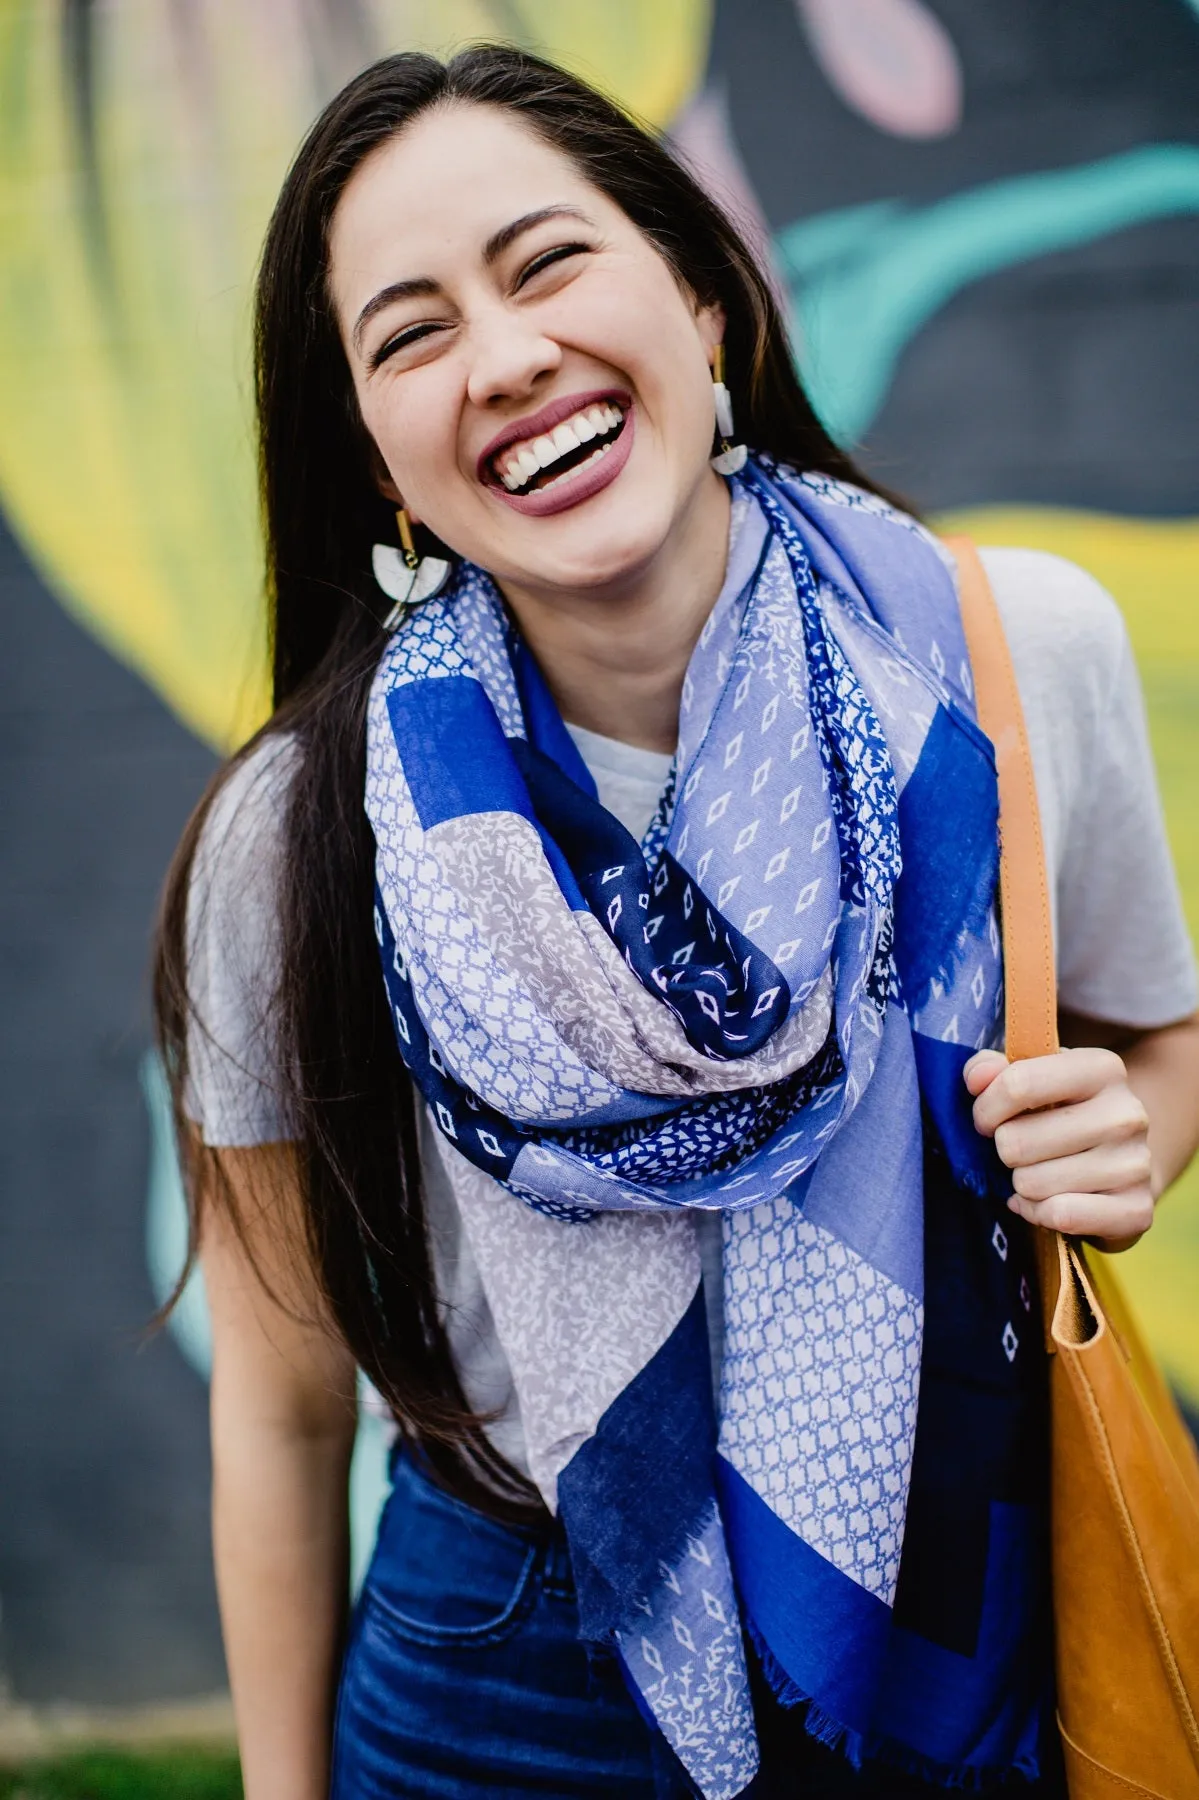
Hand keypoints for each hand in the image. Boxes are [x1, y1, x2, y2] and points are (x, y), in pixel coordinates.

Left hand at [964, 1047, 1154, 1251]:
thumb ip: (993, 1070)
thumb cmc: (1062, 1114)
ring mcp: (1136, 1164)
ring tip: (1039, 1173)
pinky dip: (1038, 1213)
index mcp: (1103, 1069)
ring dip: (1021, 1184)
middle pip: (1015, 1142)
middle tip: (1018, 1150)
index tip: (987, 1120)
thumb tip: (976, 1078)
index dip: (986, 1108)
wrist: (1120, 1164)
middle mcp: (1126, 1114)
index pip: (1019, 1084)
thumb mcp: (1031, 1079)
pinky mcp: (1137, 1210)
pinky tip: (1045, 1201)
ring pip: (1031, 1183)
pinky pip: (1058, 1215)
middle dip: (1004, 1151)